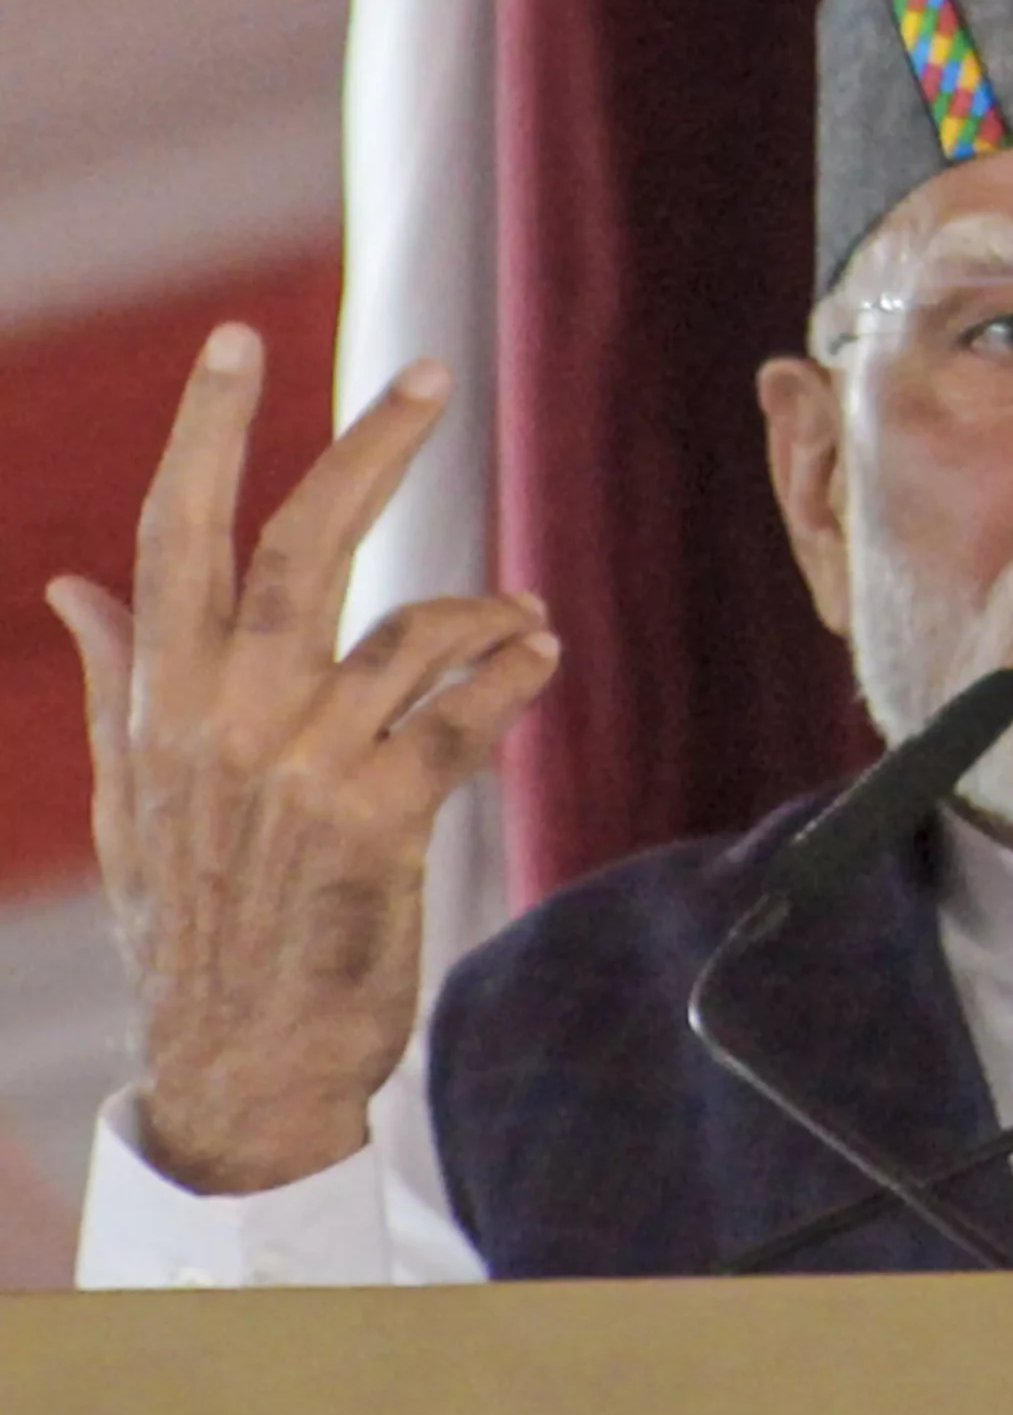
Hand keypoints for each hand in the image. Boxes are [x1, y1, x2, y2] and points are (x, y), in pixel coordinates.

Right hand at [46, 321, 559, 1194]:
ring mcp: (307, 768)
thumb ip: (118, 682)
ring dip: (485, 606)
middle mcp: (228, 719)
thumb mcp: (130, 806)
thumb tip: (74, 584)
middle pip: (302, 542)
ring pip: (411, 627)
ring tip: (524, 612)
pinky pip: (469, 713)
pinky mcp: (384, 822)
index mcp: (163, 702)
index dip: (205, 430)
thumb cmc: (191, 928)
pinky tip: (537, 658)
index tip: (236, 341)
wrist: (243, 1074)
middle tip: (428, 373)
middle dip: (367, 446)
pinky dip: (514, 673)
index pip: (175, 533)